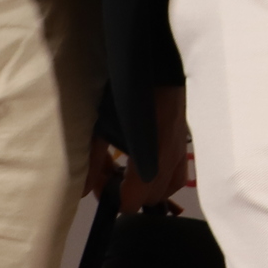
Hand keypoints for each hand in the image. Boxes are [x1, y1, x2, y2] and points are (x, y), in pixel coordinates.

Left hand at [84, 85, 193, 210]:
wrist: (156, 65)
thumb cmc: (126, 94)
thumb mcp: (103, 127)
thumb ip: (93, 161)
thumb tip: (82, 190)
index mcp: (149, 161)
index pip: (132, 203)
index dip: (113, 199)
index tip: (101, 183)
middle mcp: (170, 162)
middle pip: (150, 199)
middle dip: (129, 193)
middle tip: (111, 174)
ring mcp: (181, 153)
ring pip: (168, 189)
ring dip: (148, 188)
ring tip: (130, 171)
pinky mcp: (185, 144)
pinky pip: (178, 174)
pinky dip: (164, 177)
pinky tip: (148, 162)